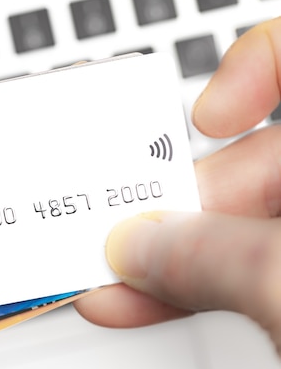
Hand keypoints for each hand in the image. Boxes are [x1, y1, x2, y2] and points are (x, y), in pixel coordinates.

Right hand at [73, 17, 280, 354]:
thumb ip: (211, 256)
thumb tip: (139, 245)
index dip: (252, 68)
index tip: (208, 118)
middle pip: (256, 158)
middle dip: (180, 199)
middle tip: (122, 227)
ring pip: (244, 225)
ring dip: (172, 257)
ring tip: (112, 278)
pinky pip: (249, 272)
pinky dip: (198, 290)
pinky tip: (142, 300)